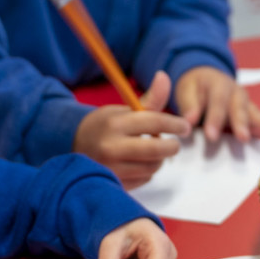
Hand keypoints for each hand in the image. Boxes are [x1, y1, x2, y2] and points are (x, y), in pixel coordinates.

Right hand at [73, 70, 190, 188]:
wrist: (74, 147)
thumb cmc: (105, 126)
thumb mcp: (123, 110)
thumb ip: (149, 99)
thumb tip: (164, 75)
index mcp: (115, 123)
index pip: (154, 122)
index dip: (175, 124)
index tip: (185, 126)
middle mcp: (112, 147)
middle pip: (156, 150)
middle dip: (171, 146)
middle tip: (175, 144)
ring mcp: (112, 168)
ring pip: (152, 167)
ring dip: (158, 159)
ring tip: (152, 152)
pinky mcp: (114, 183)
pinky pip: (144, 179)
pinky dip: (147, 171)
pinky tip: (139, 163)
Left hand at [174, 66, 259, 142]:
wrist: (204, 76)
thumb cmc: (194, 86)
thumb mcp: (186, 90)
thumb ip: (189, 105)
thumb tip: (190, 120)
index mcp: (216, 84)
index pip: (216, 101)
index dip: (215, 118)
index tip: (211, 135)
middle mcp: (234, 90)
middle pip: (238, 107)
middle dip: (240, 122)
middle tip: (242, 137)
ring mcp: (244, 99)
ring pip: (252, 110)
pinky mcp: (250, 108)